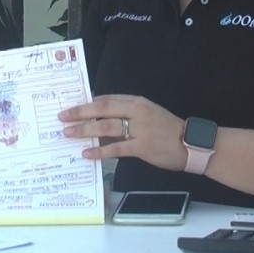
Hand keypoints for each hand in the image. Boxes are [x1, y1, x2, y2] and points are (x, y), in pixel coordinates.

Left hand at [58, 94, 187, 171]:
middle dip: (80, 112)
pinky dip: (100, 151)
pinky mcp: (142, 147)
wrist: (190, 143)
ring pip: (106, 127)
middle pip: (102, 109)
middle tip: (62, 117)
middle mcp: (137, 112)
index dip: (87, 102)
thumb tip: (99, 122)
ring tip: (69, 133)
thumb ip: (126, 115)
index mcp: (137, 102)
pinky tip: (87, 153)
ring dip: (85, 130)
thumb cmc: (167, 130)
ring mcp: (140, 129)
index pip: (107, 99)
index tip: (71, 107)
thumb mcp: (147, 115)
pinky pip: (116, 148)